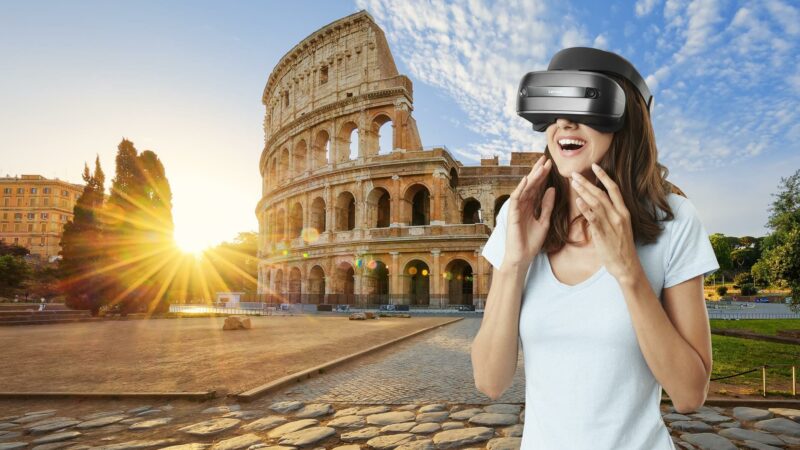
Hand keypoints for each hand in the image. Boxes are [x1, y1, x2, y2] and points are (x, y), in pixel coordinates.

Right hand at [502, 156, 554, 268]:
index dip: (543, 176)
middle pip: (531, 185)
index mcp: (530, 207)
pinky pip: (516, 198)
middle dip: (538, 172)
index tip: (551, 165)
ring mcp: (516, 209)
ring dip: (533, 177)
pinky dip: (521, 188)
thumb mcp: (544, 221)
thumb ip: (547, 205)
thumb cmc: (532, 242)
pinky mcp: (512, 214)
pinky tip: (527, 179)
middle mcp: (522, 205)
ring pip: (525, 189)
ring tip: (540, 166)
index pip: (537, 188)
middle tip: (545, 159)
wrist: (523, 257)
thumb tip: (551, 189)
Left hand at [570, 163, 641, 283]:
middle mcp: (619, 215)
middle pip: (601, 193)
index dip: (604, 176)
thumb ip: (609, 215)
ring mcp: (611, 224)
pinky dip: (586, 208)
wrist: (626, 265)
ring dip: (583, 191)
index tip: (594, 165)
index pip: (614, 189)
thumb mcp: (620, 227)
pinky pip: (593, 218)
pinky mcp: (603, 234)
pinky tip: (578, 201)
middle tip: (574, 173)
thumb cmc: (621, 247)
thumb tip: (595, 206)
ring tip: (573, 182)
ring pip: (596, 203)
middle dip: (587, 182)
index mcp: (624, 212)